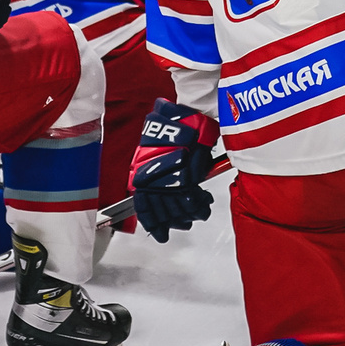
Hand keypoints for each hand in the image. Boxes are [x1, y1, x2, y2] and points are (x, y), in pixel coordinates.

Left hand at [129, 99, 218, 241]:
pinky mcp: (188, 173)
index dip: (152, 222)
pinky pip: (192, 198)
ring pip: (177, 206)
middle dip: (172, 221)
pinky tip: (203, 206)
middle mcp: (152, 174)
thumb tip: (165, 192)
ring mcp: (170, 175)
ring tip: (194, 217)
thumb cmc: (177, 127)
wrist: (191, 112)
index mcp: (141, 170)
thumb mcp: (159, 150)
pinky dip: (199, 206)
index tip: (159, 233)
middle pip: (161, 209)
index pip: (143, 204)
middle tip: (182, 226)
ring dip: (187, 215)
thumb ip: (160, 171)